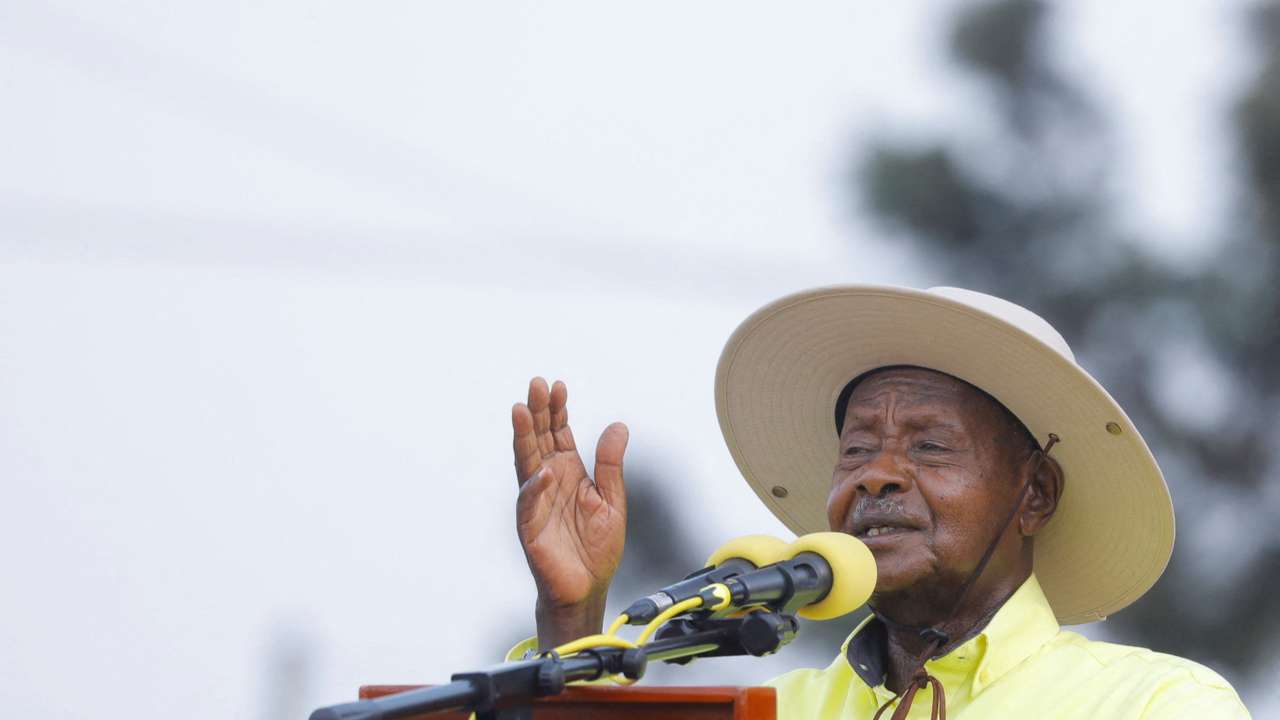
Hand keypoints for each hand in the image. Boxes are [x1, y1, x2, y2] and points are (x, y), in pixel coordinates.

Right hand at [512, 377, 627, 646]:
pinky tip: (544, 472)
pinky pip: (530, 504)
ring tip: (522, 410)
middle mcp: (548, 482)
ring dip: (523, 437)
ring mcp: (537, 503)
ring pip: (526, 463)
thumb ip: (611, 465)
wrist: (587, 590)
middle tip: (536, 384)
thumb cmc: (596, 549)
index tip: (559, 386)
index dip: (557, 410)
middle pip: (538, 440)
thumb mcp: (612, 501)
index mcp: (568, 473)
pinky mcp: (531, 528)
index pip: (558, 434)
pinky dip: (535, 488)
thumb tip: (618, 425)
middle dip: (537, 412)